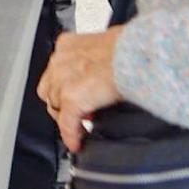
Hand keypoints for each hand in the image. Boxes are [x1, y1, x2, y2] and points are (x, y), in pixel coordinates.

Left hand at [37, 27, 125, 151]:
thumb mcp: (109, 45)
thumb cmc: (133, 48)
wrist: (138, 55)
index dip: (65, 86)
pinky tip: (77, 143)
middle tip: (82, 111)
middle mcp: (60, 61)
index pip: (56, 71)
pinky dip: (71, 135)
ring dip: (67, 118)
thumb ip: (100, 58)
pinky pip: (67, 124)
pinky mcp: (71, 99)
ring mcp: (63, 81)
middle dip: (63, 103)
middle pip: (51, 90)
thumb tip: (110, 66)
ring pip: (56, 107)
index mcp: (69, 45)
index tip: (77, 93)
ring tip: (83, 125)